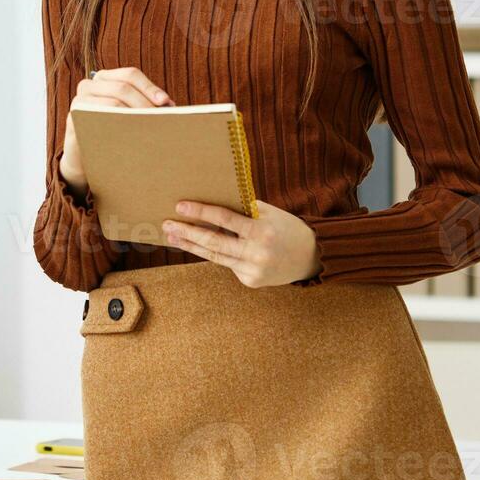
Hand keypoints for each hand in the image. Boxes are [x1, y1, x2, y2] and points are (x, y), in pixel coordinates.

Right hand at [57, 66, 174, 195]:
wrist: (84, 156)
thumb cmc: (111, 132)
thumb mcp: (128, 113)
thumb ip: (144, 104)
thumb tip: (170, 106)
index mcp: (104, 78)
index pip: (130, 74)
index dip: (149, 87)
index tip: (166, 102)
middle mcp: (89, 84)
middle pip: (123, 87)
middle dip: (145, 103)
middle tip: (161, 119)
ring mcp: (79, 100)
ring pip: (113, 102)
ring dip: (135, 115)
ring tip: (151, 128)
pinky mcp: (73, 118)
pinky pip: (99, 118)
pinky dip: (119, 126)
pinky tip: (132, 137)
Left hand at [162, 199, 322, 286]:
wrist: (312, 257)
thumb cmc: (287, 228)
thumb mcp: (270, 212)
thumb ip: (245, 208)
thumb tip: (212, 198)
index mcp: (262, 231)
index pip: (224, 219)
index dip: (200, 212)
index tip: (180, 206)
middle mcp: (256, 253)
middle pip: (214, 242)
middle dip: (187, 232)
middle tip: (167, 225)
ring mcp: (253, 270)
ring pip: (215, 257)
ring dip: (192, 246)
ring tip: (173, 237)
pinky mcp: (251, 281)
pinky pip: (228, 265)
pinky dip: (216, 255)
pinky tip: (201, 247)